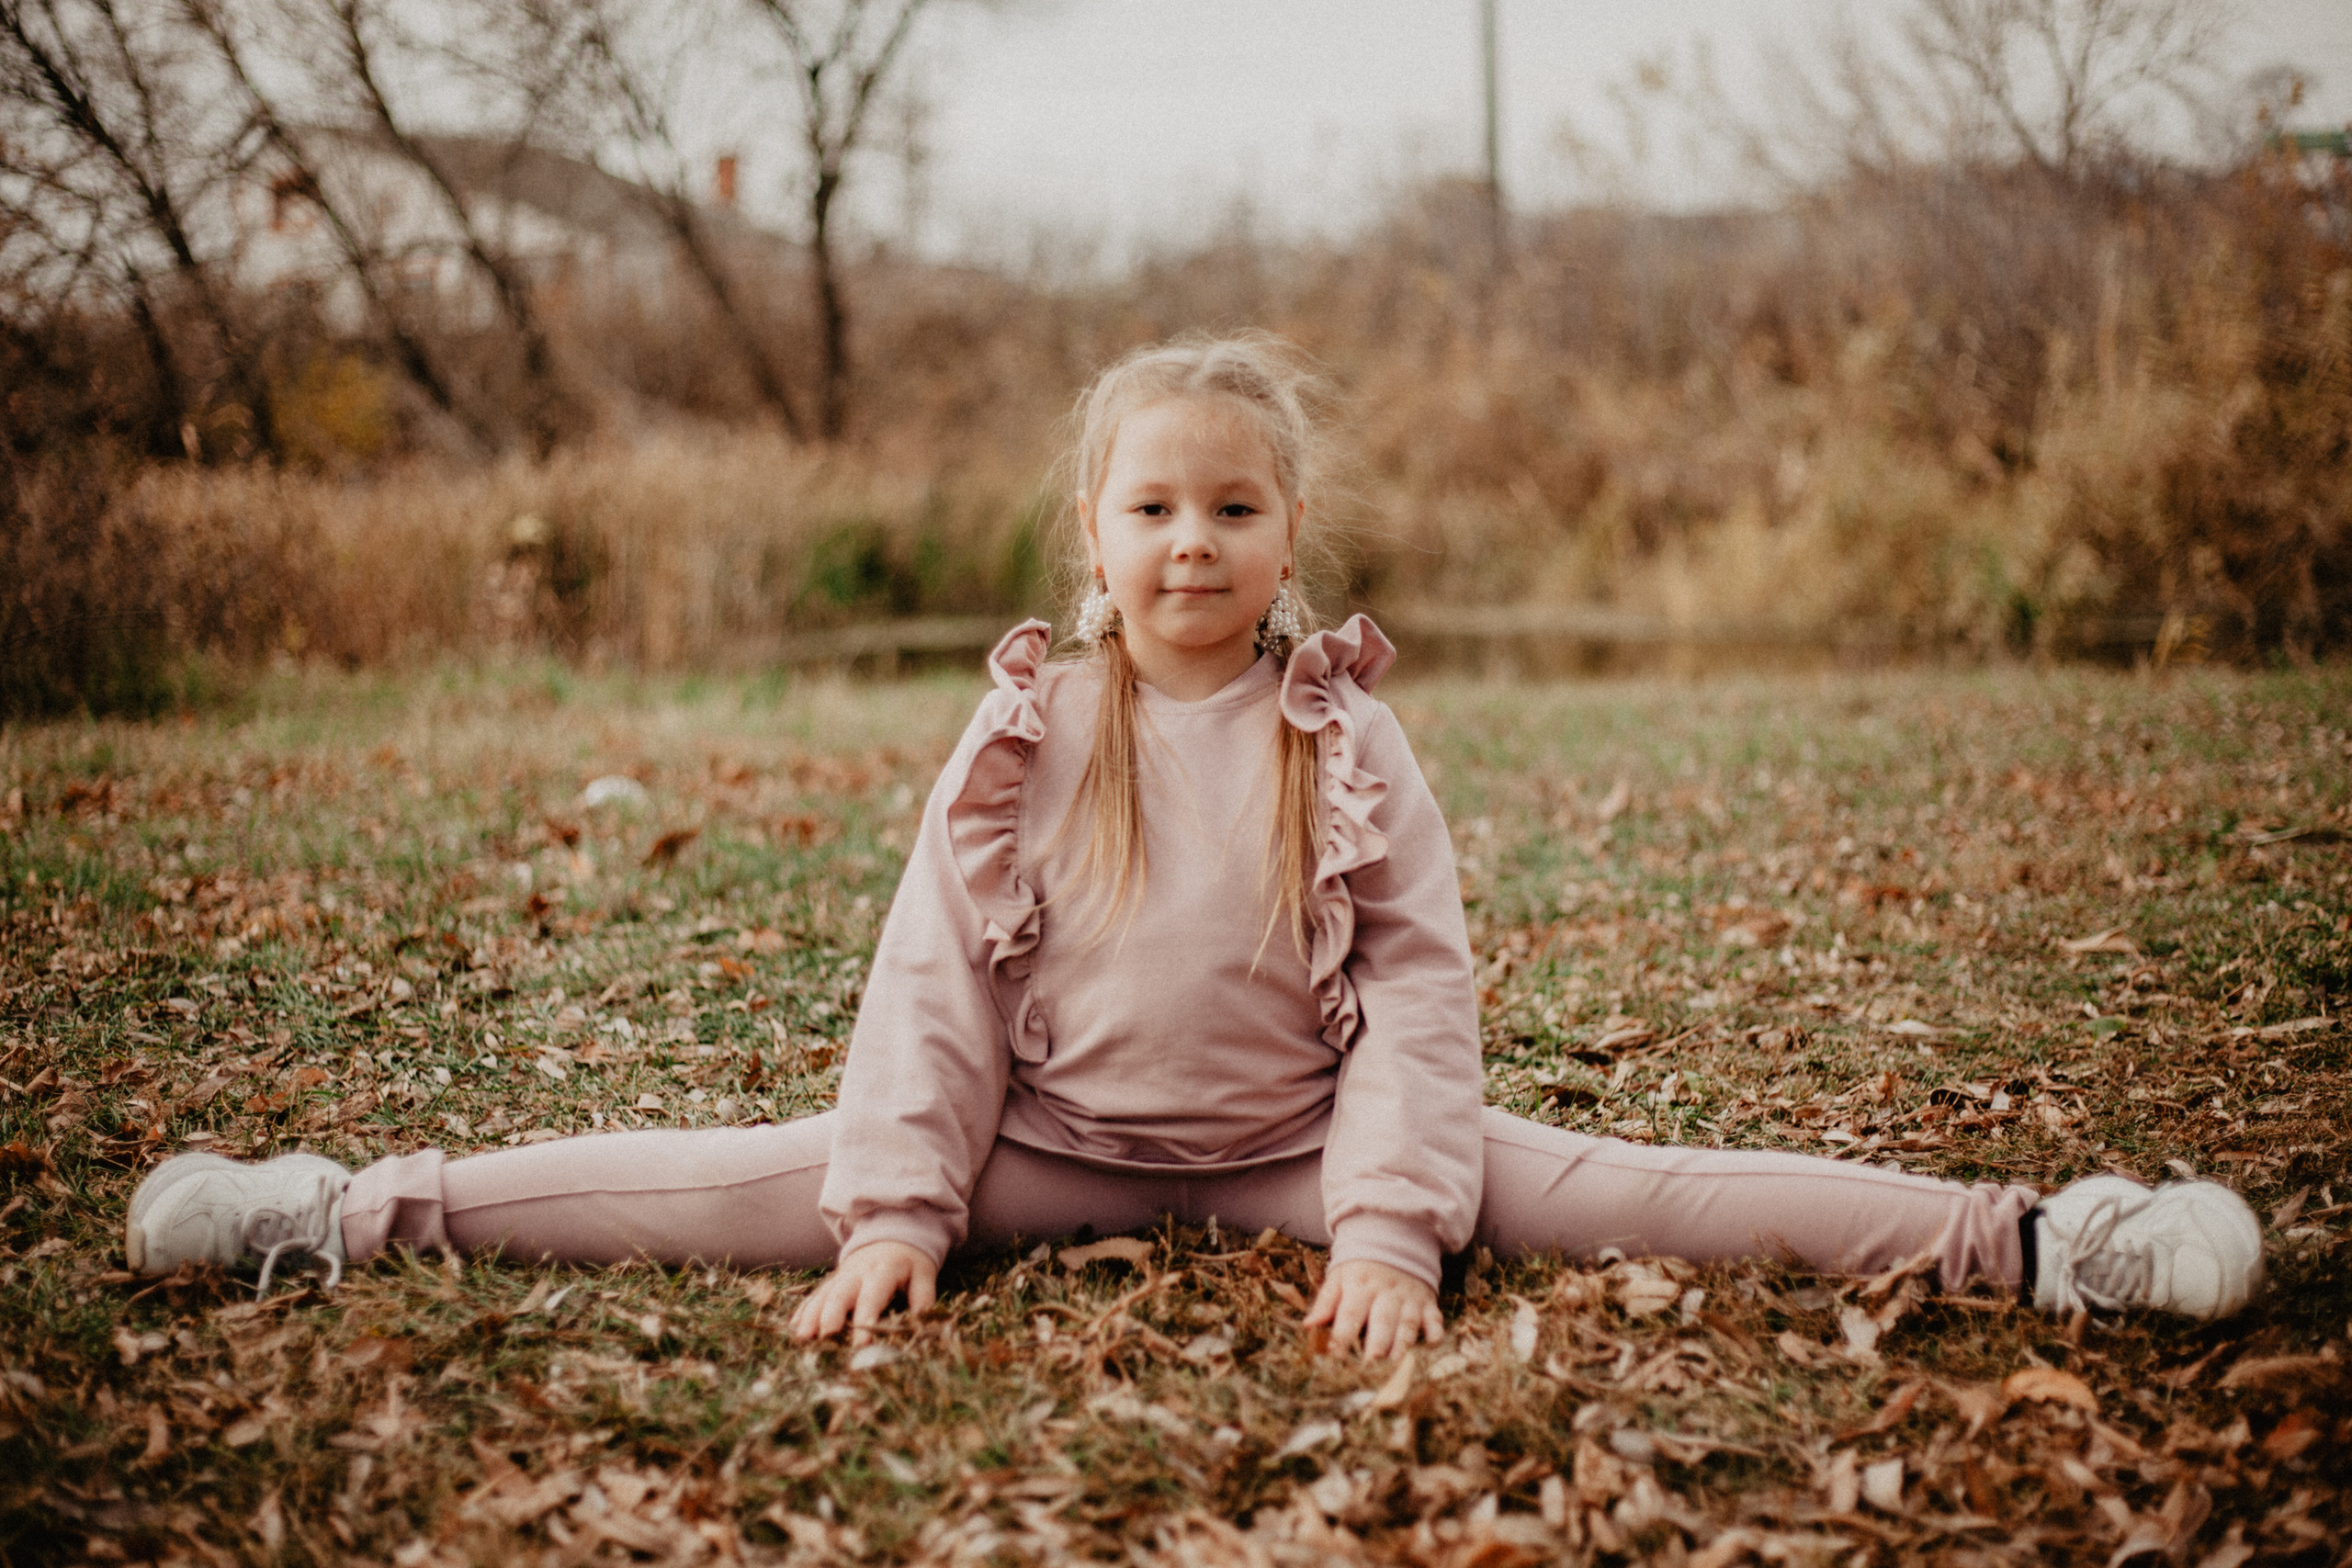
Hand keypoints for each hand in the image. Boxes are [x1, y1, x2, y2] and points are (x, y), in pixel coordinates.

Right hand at [789, 1240, 936, 1343]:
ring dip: (811, 1315)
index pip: (872, 1296)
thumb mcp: (923, 1274)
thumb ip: (923, 1298)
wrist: (891, 1233)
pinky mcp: (832, 1280)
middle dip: (830, 1316)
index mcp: (882, 1271)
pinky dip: (804, 1310)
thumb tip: (922, 1324)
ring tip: (802, 1337)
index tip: (861, 1343)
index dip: (866, 1317)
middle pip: (840, 1294)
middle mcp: (857, 1273)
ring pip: (822, 1294)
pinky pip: (815, 1294)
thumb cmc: (909, 1262)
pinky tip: (794, 1327)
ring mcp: (841, 1276)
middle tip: (824, 1339)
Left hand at [1304, 1259, 1444, 1359]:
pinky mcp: (1428, 1302)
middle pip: (1382, 1321)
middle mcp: (1386, 1292)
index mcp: (1360, 1286)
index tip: (1335, 1359)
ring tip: (1396, 1368)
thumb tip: (1308, 1325)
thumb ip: (1326, 1300)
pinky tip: (1432, 1349)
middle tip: (1369, 1370)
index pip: (1350, 1314)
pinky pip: (1434, 1319)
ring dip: (1403, 1346)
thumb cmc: (1361, 1267)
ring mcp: (1409, 1297)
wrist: (1394, 1239)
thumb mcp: (1339, 1275)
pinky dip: (1435, 1333)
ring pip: (1407, 1323)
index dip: (1342, 1337)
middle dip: (1376, 1347)